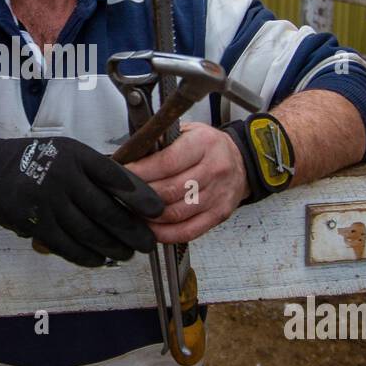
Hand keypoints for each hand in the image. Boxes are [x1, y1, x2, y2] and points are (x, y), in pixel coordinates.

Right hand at [0, 132, 164, 266]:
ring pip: (90, 233)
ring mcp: (48, 202)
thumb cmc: (34, 159)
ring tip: (126, 254)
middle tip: (146, 243)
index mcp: (77, 156)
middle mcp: (64, 177)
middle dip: (132, 232)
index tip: (158, 212)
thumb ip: (95, 170)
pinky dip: (87, 256)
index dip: (142, 197)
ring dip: (113, 248)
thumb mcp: (66, 151)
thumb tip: (132, 197)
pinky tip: (99, 259)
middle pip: (108, 211)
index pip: (117, 178)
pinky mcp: (35, 223)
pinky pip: (68, 246)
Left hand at [123, 122, 248, 244]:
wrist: (242, 162)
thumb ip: (163, 142)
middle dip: (141, 195)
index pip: (167, 162)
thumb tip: (130, 155)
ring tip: (133, 210)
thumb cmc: (210, 147)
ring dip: (150, 216)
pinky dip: (165, 233)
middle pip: (169, 190)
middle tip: (124, 194)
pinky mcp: (218, 215)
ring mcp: (217, 195)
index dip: (141, 172)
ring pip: (176, 213)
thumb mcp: (189, 132)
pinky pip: (188, 231)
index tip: (123, 175)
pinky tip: (152, 228)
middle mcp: (213, 170)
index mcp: (204, 144)